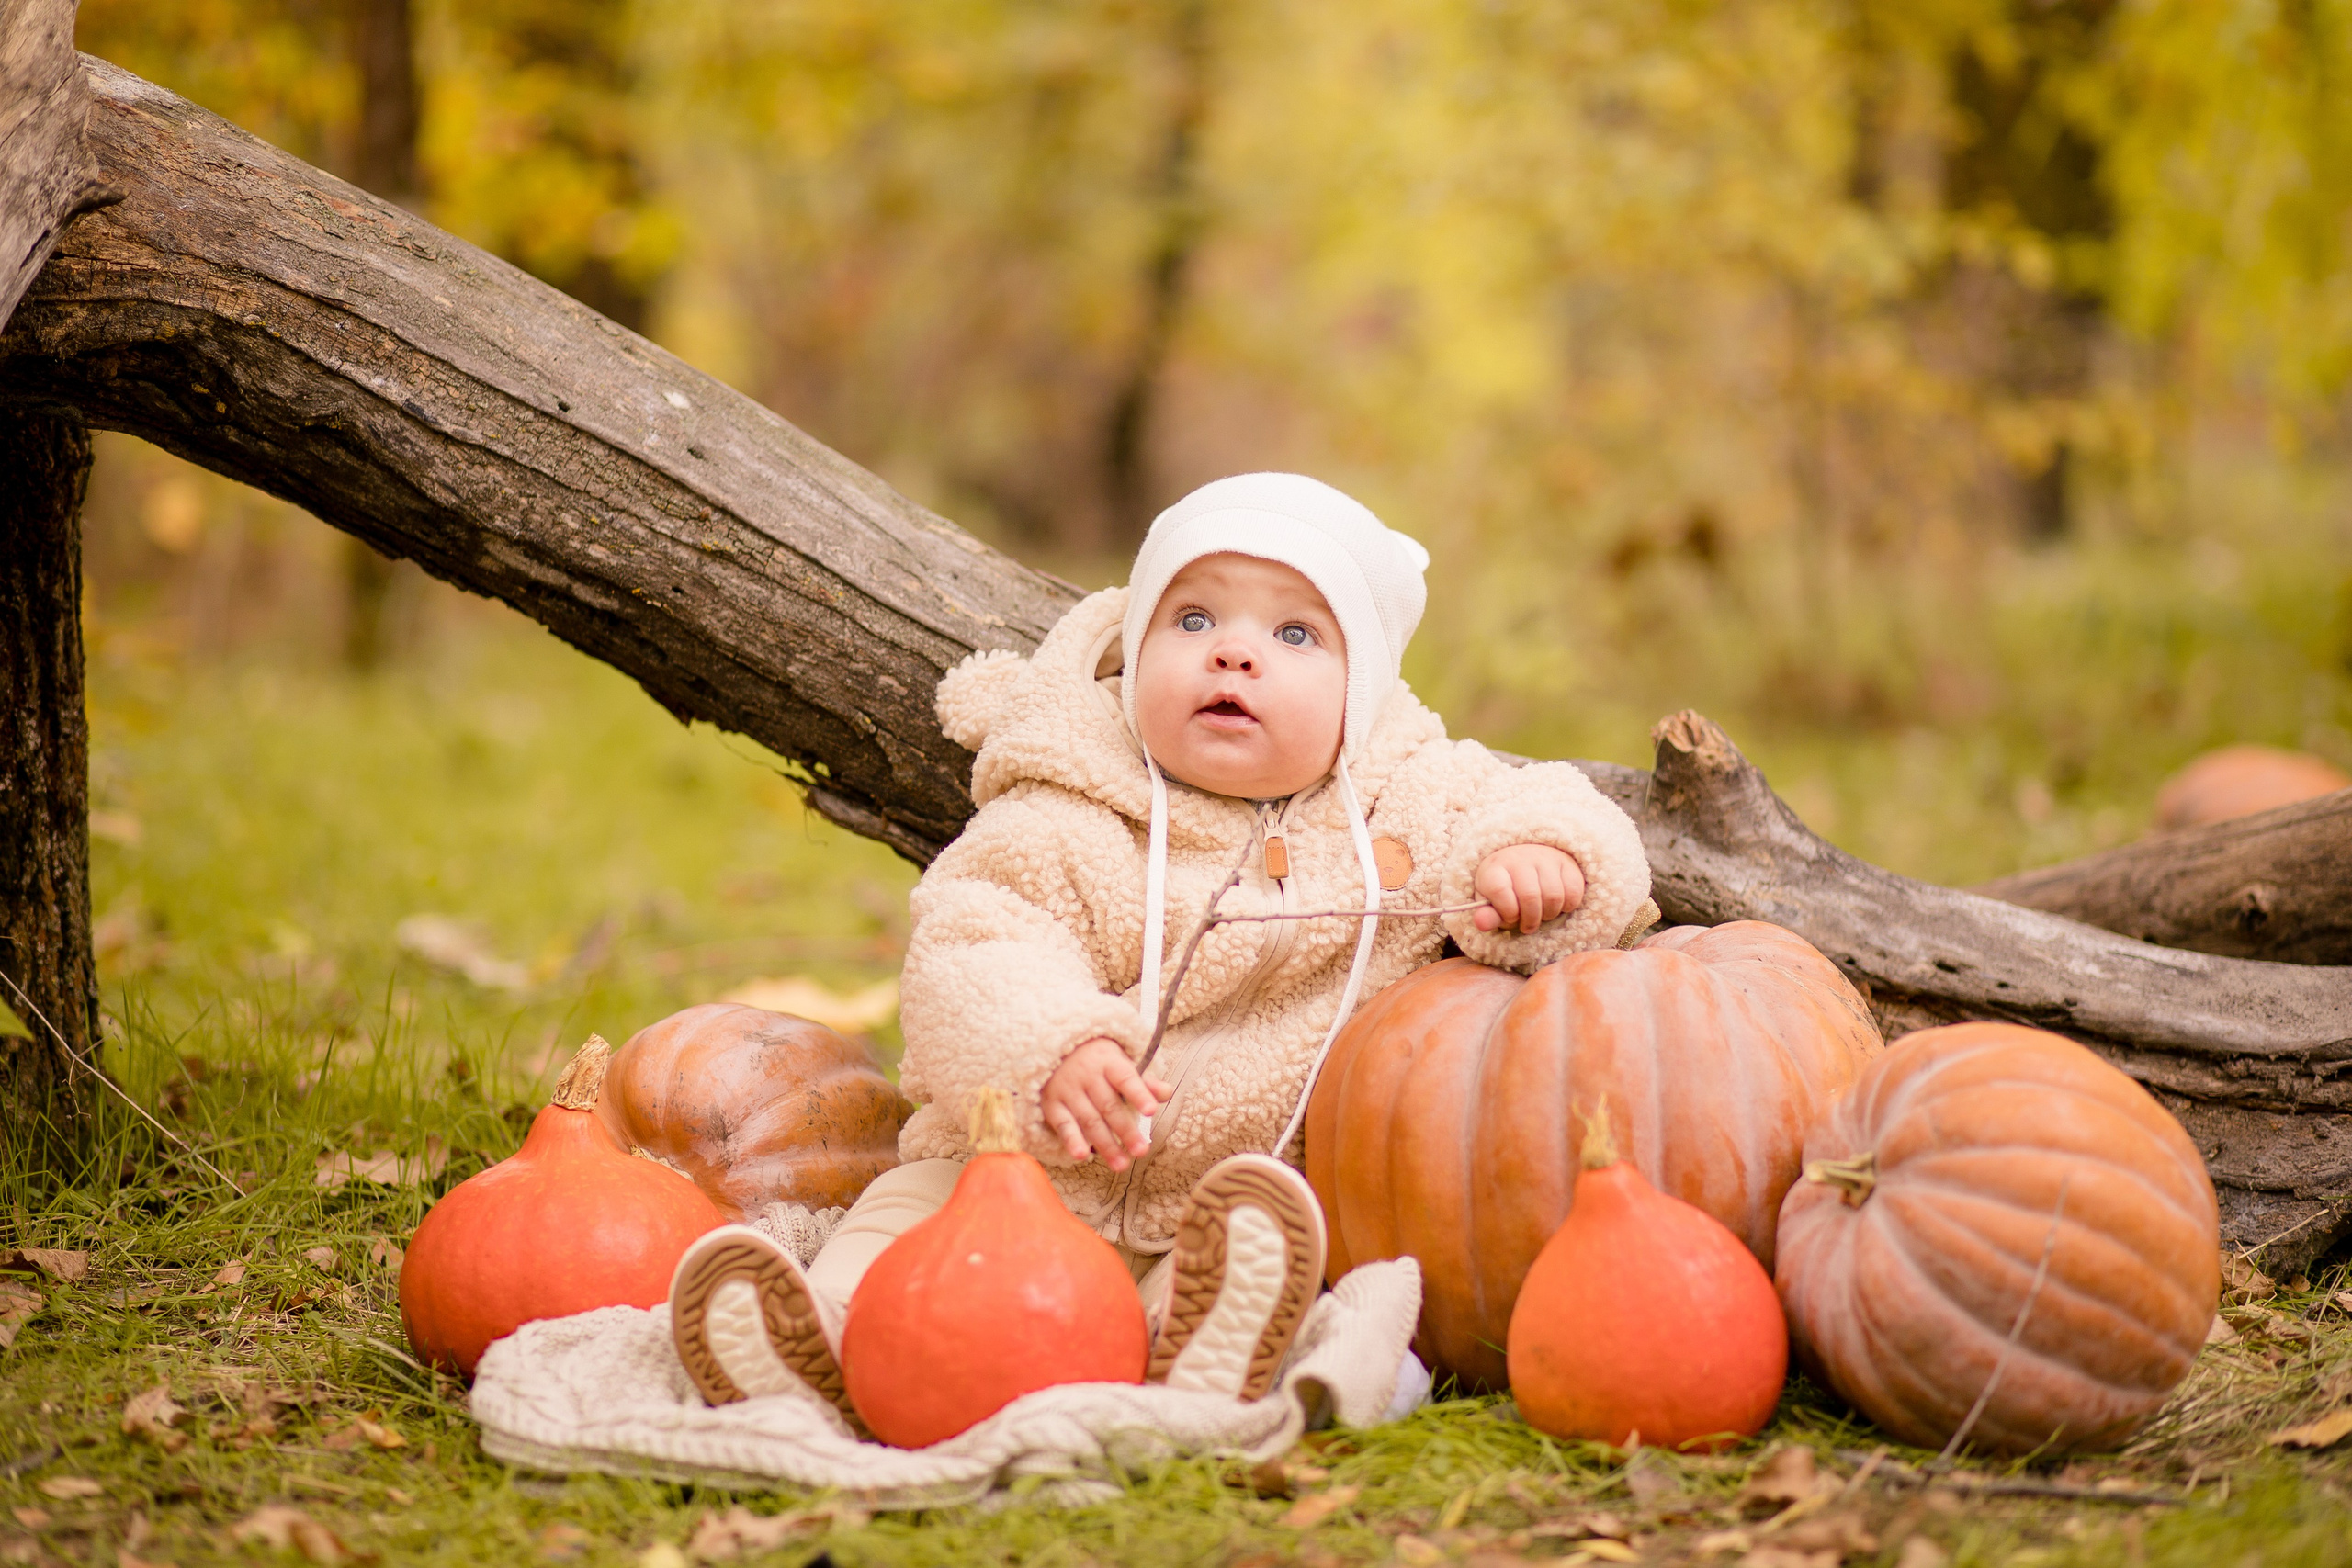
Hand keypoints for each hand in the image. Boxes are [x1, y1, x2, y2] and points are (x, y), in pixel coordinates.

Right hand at [1039, 1038, 1174, 1171]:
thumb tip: (1167, 1093)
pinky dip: (1072, 1140)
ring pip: (1089, 1120)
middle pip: (1109, 1106)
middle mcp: (1087, 1075)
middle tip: (1141, 1151)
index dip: (1139, 1094)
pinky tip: (1082, 1155)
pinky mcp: (1052, 1105)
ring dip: (1105, 1144)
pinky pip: (1063, 1125)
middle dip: (1126, 1130)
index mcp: (1108, 1062)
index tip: (1151, 1111)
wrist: (1057, 1051)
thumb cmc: (1098, 1062)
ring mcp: (1068, 1090)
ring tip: (1121, 1165)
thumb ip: (1143, 1081)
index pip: (1126, 1078)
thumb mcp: (1120, 1062)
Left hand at [1472, 844, 1584, 933]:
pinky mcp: (1567, 863)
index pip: (1499, 890)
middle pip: (1530, 896)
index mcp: (1495, 867)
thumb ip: (1486, 915)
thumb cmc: (1506, 888)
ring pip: (1554, 896)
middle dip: (1530, 920)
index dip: (1507, 912)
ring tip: (1542, 915)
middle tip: (1528, 926)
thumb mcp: (1490, 901)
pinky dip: (1567, 906)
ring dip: (1549, 915)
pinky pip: (1573, 892)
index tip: (1510, 917)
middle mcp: (1519, 858)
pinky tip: (1557, 906)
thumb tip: (1481, 924)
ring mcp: (1545, 858)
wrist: (1525, 860)